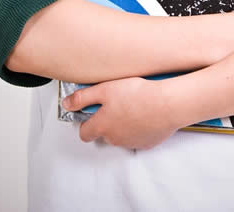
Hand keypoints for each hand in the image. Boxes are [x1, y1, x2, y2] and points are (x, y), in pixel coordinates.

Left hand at [62, 76, 178, 150]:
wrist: (167, 104)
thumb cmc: (137, 94)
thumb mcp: (105, 89)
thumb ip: (83, 97)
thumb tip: (66, 104)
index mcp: (102, 126)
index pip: (84, 133)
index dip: (86, 122)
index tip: (92, 111)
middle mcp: (114, 138)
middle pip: (104, 133)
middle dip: (107, 121)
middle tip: (116, 103)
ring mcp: (131, 142)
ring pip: (121, 135)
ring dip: (123, 123)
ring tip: (133, 105)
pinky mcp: (147, 143)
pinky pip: (138, 136)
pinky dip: (139, 127)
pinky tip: (144, 113)